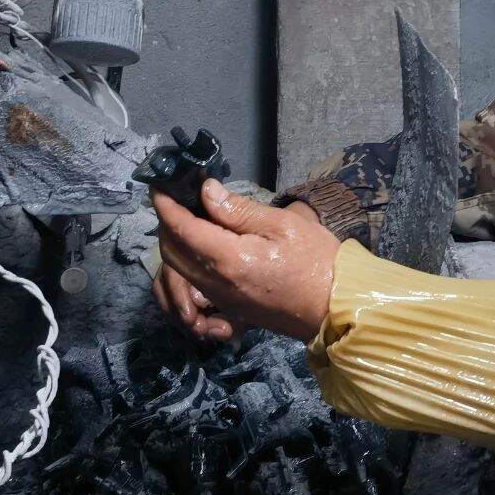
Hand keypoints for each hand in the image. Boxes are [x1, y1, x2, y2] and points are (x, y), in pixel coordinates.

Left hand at [151, 179, 340, 341]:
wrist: (335, 309)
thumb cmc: (318, 262)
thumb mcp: (283, 225)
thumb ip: (240, 210)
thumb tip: (207, 191)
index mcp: (228, 258)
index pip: (181, 227)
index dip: (165, 204)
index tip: (159, 185)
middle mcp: (216, 283)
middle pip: (171, 252)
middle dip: (166, 222)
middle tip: (177, 199)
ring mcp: (221, 300)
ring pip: (180, 271)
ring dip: (175, 244)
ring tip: (190, 219)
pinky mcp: (230, 309)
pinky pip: (195, 285)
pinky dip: (189, 263)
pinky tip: (205, 246)